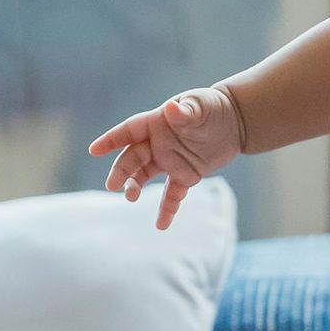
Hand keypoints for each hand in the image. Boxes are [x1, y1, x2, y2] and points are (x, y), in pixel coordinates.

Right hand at [88, 86, 242, 228]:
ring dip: (135, 186)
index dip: (111, 140)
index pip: (129, 131)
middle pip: (132, 157)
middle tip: (113, 185)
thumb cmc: (213, 107)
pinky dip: (167, 209)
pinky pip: (172, 195)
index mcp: (156, 123)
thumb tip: (171, 109)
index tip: (94, 151)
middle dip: (121, 171)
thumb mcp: (200, 105)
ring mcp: (169, 161)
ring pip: (144, 176)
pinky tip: (161, 225)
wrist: (235, 122)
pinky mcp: (185, 176)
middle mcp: (157, 143)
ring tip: (130, 197)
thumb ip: (186, 111)